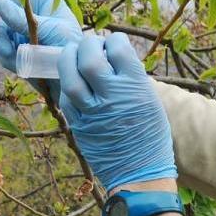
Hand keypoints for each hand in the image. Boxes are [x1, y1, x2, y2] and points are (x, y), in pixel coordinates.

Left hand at [57, 33, 176, 192]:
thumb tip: (112, 57)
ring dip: (68, 59)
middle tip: (90, 46)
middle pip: (89, 57)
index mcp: (135, 87)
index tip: (112, 43)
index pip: (118, 48)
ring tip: (73, 55)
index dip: (113, 41)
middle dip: (87, 45)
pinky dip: (67, 86)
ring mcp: (92, 112)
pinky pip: (65, 99)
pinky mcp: (79, 126)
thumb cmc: (150, 137)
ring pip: (69, 76)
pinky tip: (74, 83)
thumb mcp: (150, 101)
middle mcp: (112, 96)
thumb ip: (131, 78)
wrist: (140, 174)